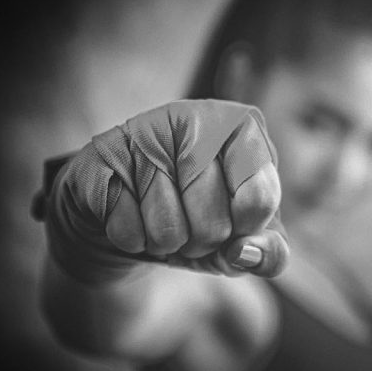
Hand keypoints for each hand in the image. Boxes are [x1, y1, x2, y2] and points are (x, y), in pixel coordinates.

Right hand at [45, 100, 287, 279]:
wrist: (131, 219)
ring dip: (165, 242)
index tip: (236, 223)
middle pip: (215, 223)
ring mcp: (144, 131)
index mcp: (244, 129)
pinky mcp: (102, 154)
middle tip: (190, 223)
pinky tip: (129, 215)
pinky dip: (131, 239)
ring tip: (159, 218)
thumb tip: (244, 252)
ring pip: (168, 228)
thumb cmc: (200, 221)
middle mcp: (196, 117)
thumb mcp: (244, 241)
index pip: (260, 198)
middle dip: (202, 242)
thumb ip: (270, 253)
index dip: (246, 229)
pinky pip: (127, 228)